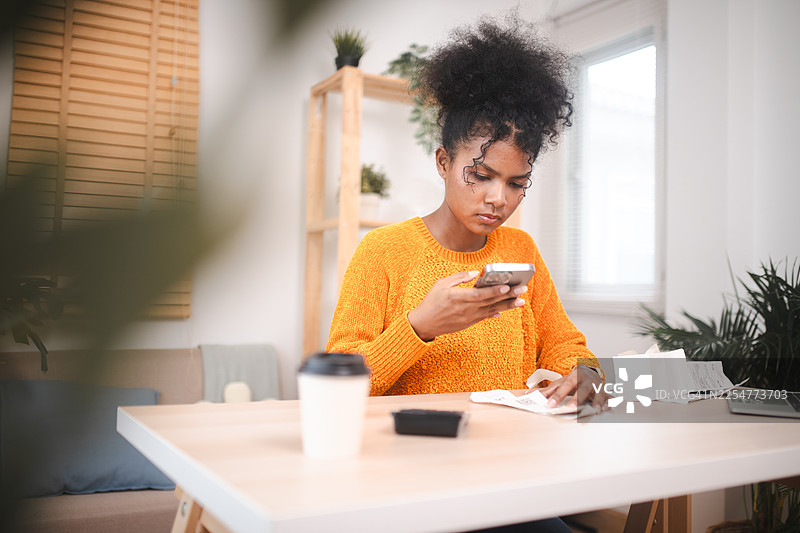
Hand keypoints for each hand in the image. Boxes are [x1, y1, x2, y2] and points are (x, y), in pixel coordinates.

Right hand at [407, 271, 526, 340]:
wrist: (424, 324)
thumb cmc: (431, 301)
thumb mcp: (441, 284)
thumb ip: (459, 278)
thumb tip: (474, 273)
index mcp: (458, 297)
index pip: (480, 294)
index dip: (494, 291)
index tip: (507, 286)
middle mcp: (466, 309)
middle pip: (490, 301)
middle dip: (508, 295)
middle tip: (522, 289)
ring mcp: (468, 317)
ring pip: (491, 310)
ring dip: (507, 305)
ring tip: (521, 300)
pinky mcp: (468, 323)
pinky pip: (485, 316)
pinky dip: (495, 312)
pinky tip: (504, 309)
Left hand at [539, 365, 608, 412]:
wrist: (588, 370)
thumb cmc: (573, 380)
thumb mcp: (561, 382)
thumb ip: (549, 390)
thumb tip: (533, 396)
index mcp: (574, 377)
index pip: (564, 386)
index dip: (557, 396)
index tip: (550, 405)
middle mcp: (586, 380)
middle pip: (581, 390)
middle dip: (577, 399)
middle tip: (571, 408)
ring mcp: (596, 386)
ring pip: (597, 393)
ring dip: (596, 402)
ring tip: (595, 410)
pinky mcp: (604, 392)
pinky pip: (608, 397)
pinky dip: (608, 403)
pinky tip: (606, 409)